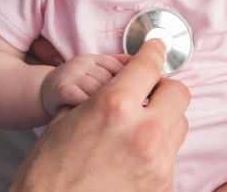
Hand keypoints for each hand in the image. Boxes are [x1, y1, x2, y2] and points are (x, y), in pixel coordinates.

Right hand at [10, 39, 190, 191]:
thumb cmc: (48, 172)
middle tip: (148, 93)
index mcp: (114, 106)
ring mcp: (156, 163)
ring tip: (138, 128)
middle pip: (178, 93)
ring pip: (178, 125)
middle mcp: (142, 132)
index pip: (149, 65)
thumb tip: (119, 84)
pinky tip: (133, 156)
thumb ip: (99, 97)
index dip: (153, 51)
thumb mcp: (66, 120)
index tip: (156, 48)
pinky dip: (156, 150)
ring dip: (163, 120)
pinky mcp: (162, 186)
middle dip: (164, 89)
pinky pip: (169, 156)